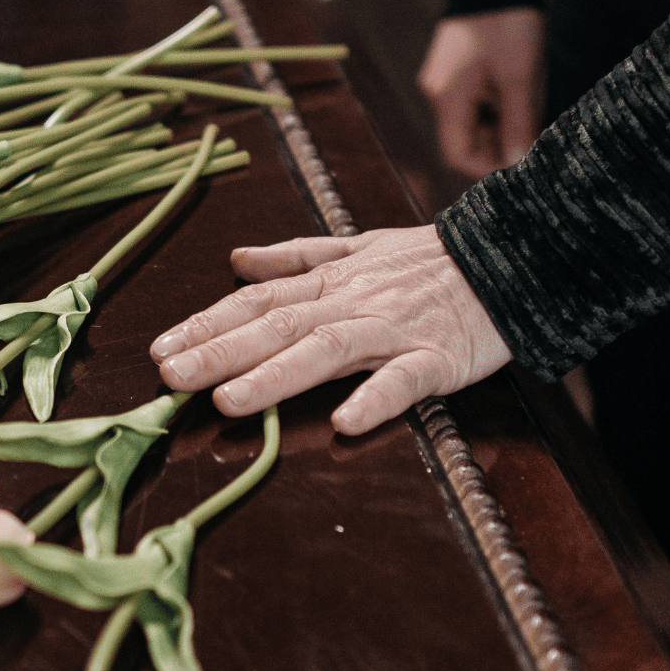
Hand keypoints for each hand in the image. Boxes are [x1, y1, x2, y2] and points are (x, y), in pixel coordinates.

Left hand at [149, 226, 512, 434]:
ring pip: (326, 351)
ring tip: (229, 401)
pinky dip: (375, 398)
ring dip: (276, 376)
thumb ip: (296, 258)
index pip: (256, 301)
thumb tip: (236, 260)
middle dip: (219, 351)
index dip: (207, 323)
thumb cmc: (430, 262)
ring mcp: (393, 331)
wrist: (509, 257)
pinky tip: (346, 423)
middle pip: (277, 326)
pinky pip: (404, 380)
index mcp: (331, 283)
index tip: (160, 347)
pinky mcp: (437, 358)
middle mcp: (352, 304)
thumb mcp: (358, 247)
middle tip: (169, 376)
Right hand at [416, 7, 547, 178]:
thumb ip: (518, 123)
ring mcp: (446, 79)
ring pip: (473, 120)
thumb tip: (517, 163)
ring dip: (501, 123)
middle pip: (465, 138)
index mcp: (445, 97)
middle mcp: (439, 92)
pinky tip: (520, 91)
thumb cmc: (506, 23)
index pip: (458, 153)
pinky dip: (498, 105)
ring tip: (530, 108)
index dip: (488, 166)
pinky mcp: (458, 68)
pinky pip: (475, 100)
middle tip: (532, 133)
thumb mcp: (518, 77)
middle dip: (499, 143)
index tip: (520, 161)